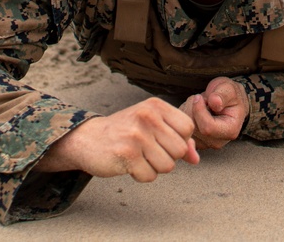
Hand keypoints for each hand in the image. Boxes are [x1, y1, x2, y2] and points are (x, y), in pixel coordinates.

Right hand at [35, 98, 198, 181]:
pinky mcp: (127, 154)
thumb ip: (177, 139)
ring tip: (138, 156)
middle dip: (166, 156)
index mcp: (155, 106)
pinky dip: (141, 175)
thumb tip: (196, 158)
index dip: (179, 140)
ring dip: (154, 167)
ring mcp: (137, 135)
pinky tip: (128, 164)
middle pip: (180, 150)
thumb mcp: (151, 126)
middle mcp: (147, 116)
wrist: (87, 139)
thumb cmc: (124, 132)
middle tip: (147, 150)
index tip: (161, 140)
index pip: (188, 128)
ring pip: (168, 166)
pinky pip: (150, 176)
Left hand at [179, 77, 248, 149]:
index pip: (207, 128)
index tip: (200, 97)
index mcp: (230, 131)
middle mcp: (217, 142)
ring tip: (197, 104)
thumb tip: (215, 102)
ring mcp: (204, 143)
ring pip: (185, 128)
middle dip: (191, 109)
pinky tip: (191, 110)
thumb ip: (222, 95)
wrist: (225, 101)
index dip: (199, 110)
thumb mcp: (228, 89)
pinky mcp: (193, 141)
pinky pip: (180, 129)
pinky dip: (181, 117)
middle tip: (199, 99)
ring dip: (186, 111)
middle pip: (194, 128)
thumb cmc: (227, 95)